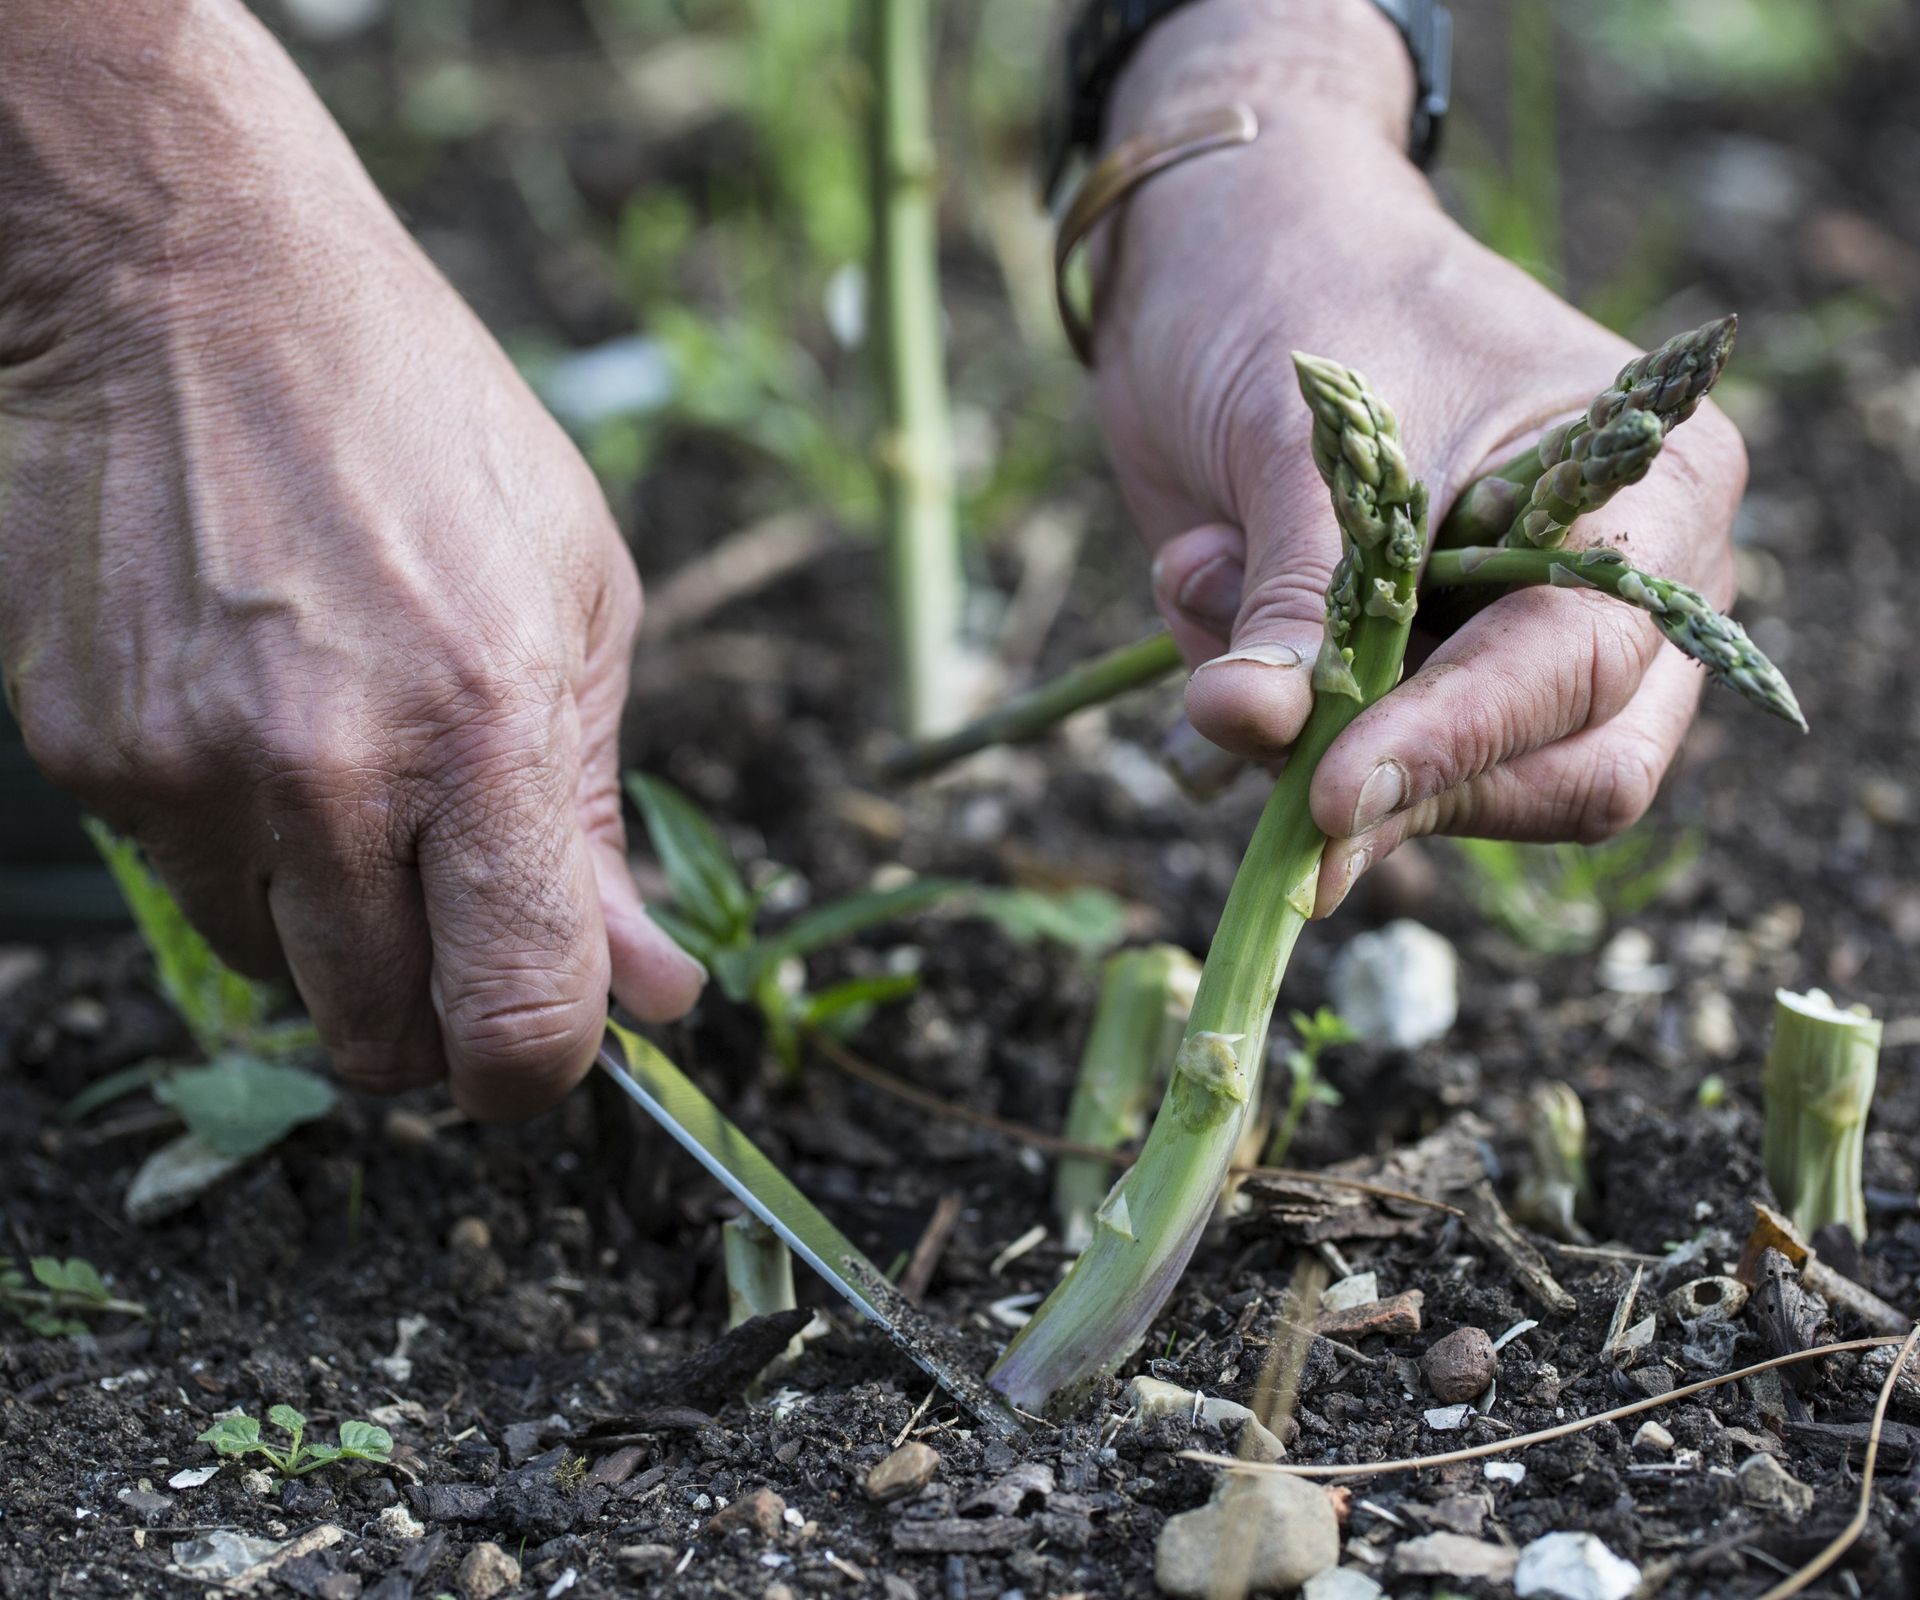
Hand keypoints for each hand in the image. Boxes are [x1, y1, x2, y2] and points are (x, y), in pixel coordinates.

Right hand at [0, 1, 702, 1116]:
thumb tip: (649, 991)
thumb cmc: (423, 428)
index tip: (547, 1050)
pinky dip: (243, 852)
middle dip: (437, 1015)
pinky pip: (187, 885)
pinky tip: (265, 723)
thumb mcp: (578, 598)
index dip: (540, 1069)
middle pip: (382, 1039)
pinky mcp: (88, 752)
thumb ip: (602, 817)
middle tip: (458, 920)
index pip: (515, 1013)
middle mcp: (326, 768)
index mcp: (485, 724)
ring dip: (337, 929)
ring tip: (357, 778)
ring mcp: (187, 767)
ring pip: (279, 977)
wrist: (193, 284)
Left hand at [1091, 0, 1745, 912]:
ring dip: (1302, 731)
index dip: (1460, 744)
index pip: (1583, 665)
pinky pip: (1347, 757)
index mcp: (1651, 492)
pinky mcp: (1414, 675)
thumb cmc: (1298, 288)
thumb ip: (1295, 591)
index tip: (1331, 796)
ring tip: (1205, 573)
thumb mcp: (1304, 436)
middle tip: (1267, 758)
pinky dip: (1259, 710)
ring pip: (1453, 789)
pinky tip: (1201, 578)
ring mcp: (1517, 642)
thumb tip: (1255, 726)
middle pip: (1568, 772)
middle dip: (1405, 777)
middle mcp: (1617, 587)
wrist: (1223, 248)